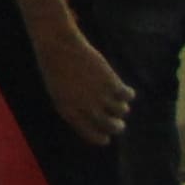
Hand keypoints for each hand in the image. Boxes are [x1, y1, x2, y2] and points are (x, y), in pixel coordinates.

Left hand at [36, 18, 133, 142]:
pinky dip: (128, 93)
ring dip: (121, 106)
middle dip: (117, 126)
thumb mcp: (60, 93)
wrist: (58, 46)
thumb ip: (76, 109)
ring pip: (122, 110)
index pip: (92, 135)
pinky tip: (125, 89)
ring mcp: (100, 95)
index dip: (101, 138)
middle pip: (113, 126)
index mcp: (70, 112)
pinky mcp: (111, 82)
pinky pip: (128, 95)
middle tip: (119, 123)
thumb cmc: (56, 69)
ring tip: (116, 99)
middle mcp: (87, 108)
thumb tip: (97, 123)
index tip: (106, 137)